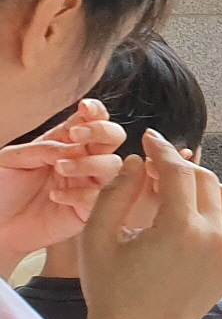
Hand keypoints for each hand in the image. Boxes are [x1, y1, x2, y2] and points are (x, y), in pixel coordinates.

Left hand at [0, 100, 126, 257]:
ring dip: (90, 163)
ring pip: (114, 166)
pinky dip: (79, 194)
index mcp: (65, 143)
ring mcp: (89, 185)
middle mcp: (83, 160)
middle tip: (77, 136)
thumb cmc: (2, 191)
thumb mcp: (11, 160)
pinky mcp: (91, 210)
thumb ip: (42, 148)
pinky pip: (101, 198)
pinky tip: (55, 196)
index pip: (91, 121)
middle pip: (114, 137)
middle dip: (102, 131)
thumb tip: (71, 148)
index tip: (85, 108)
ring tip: (60, 168)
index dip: (95, 112)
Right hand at [80, 131, 221, 318]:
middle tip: (155, 172)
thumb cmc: (110, 290)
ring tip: (179, 194)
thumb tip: (136, 162)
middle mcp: (214, 238)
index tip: (150, 140)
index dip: (162, 150)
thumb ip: (116, 193)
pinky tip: (204, 216)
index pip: (178, 171)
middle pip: (205, 180)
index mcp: (180, 228)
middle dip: (180, 169)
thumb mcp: (98, 237)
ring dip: (207, 188)